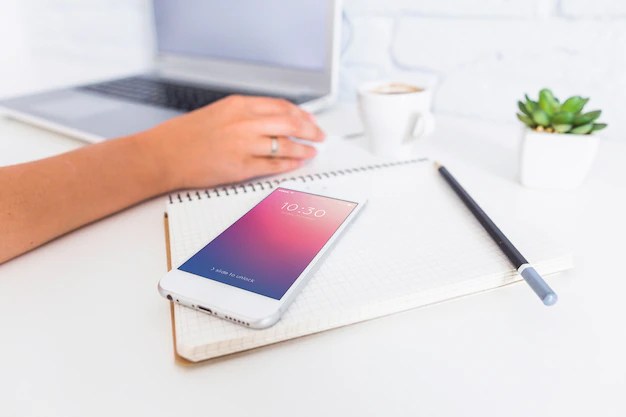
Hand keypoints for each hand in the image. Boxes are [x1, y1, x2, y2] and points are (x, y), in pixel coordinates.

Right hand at [140, 95, 324, 189]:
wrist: (162, 154)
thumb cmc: (184, 135)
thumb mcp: (217, 112)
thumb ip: (243, 115)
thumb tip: (269, 120)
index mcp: (238, 105)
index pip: (280, 105)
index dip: (301, 113)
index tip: (309, 119)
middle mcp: (244, 122)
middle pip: (290, 123)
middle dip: (310, 130)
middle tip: (319, 135)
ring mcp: (244, 144)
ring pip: (285, 144)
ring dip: (303, 148)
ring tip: (311, 151)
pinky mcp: (241, 166)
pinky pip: (273, 164)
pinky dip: (289, 163)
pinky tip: (296, 163)